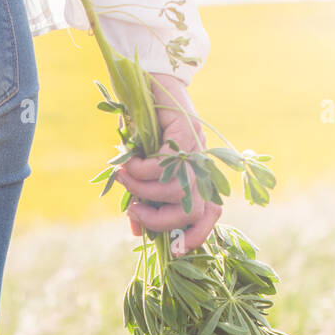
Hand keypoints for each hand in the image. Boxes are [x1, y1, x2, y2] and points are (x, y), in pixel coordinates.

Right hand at [115, 73, 221, 254]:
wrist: (150, 84)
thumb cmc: (145, 131)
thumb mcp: (142, 173)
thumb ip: (144, 200)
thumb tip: (137, 232)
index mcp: (197, 178)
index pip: (210, 215)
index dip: (197, 235)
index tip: (175, 251)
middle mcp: (203, 167)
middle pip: (190, 210)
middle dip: (159, 219)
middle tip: (133, 210)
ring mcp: (197, 151)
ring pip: (174, 190)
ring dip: (142, 189)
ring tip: (124, 177)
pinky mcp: (186, 135)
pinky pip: (163, 166)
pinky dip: (141, 169)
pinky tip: (129, 161)